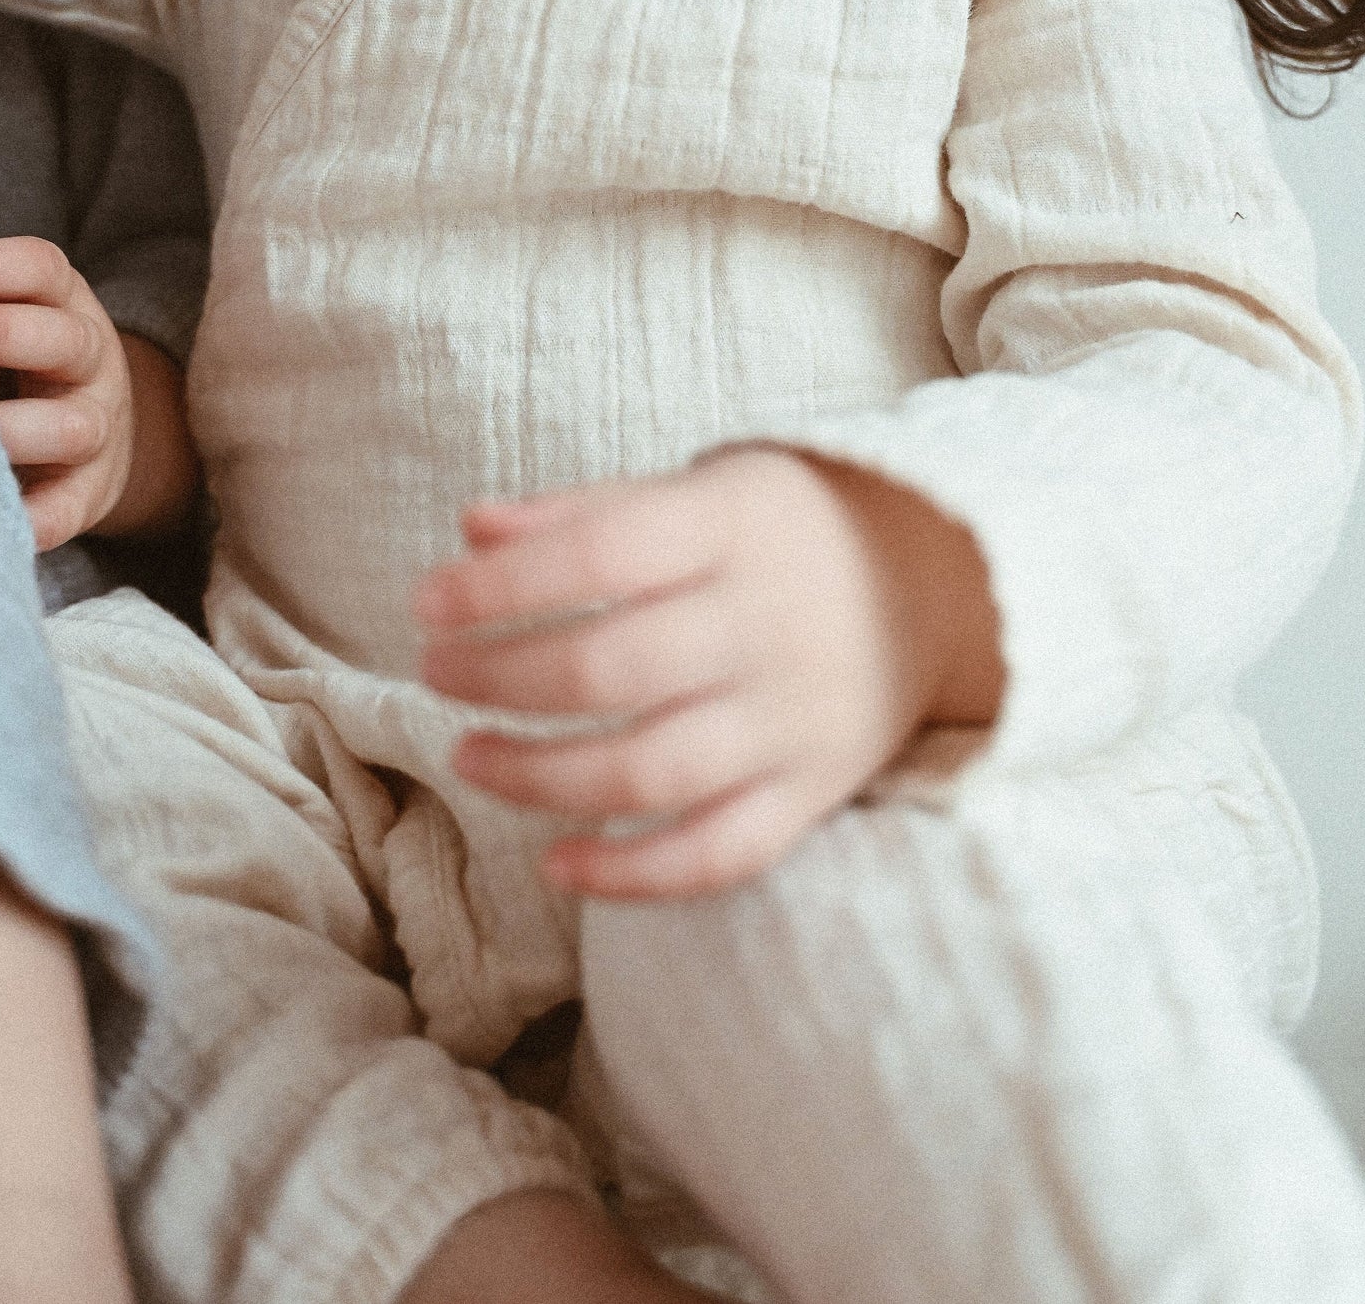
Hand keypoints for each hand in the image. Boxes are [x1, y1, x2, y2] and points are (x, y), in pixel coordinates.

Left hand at [0, 237, 135, 551]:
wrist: (103, 433)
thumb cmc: (32, 362)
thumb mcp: (13, 314)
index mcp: (66, 306)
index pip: (41, 271)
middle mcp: (92, 364)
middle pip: (65, 341)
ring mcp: (97, 429)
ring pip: (72, 428)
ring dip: (13, 427)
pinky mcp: (88, 492)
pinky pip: (65, 509)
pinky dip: (33, 516)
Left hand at [418, 448, 999, 899]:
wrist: (939, 583)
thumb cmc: (779, 531)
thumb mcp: (698, 489)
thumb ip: (585, 511)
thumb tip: (471, 530)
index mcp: (733, 529)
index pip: (602, 554)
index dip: (499, 586)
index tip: (425, 602)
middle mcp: (766, 624)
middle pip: (614, 668)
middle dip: (500, 678)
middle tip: (435, 672)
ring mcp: (793, 718)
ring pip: (652, 771)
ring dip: (539, 776)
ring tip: (469, 757)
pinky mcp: (813, 791)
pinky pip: (720, 853)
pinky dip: (633, 875)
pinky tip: (556, 864)